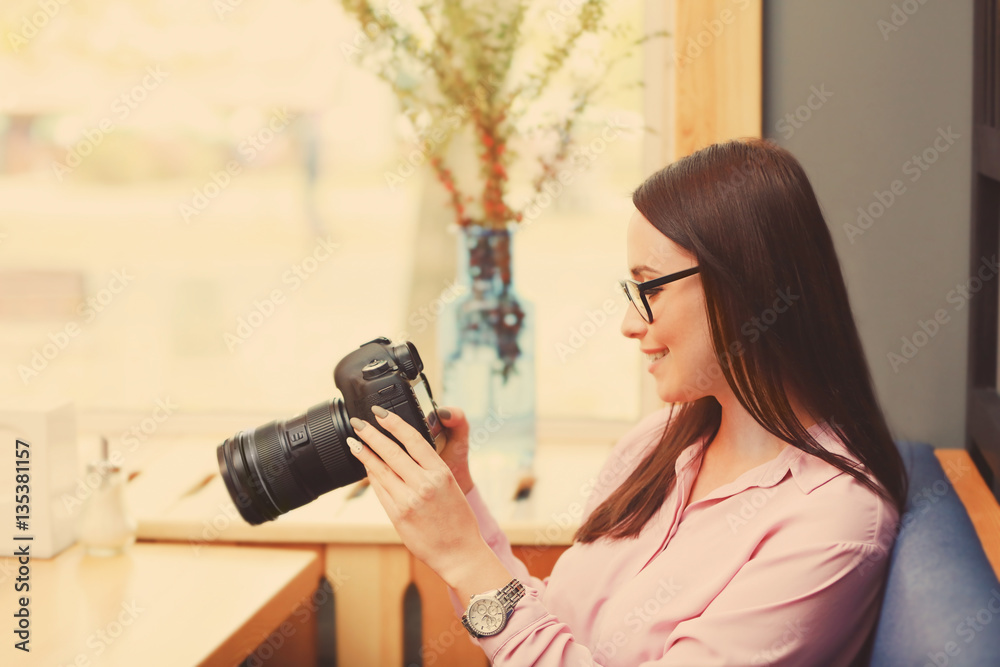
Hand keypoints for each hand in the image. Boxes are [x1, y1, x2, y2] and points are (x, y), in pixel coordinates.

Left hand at [347, 406, 503, 588]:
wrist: (460, 553)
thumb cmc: (458, 520)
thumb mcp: (450, 486)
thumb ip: (428, 469)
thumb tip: (402, 452)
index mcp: (440, 472)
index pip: (413, 439)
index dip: (393, 423)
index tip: (380, 412)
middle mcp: (424, 484)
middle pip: (390, 451)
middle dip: (371, 434)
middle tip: (358, 423)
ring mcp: (408, 500)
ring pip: (380, 470)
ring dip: (364, 454)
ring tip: (353, 442)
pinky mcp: (397, 515)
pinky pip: (380, 490)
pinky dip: (371, 476)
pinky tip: (365, 468)